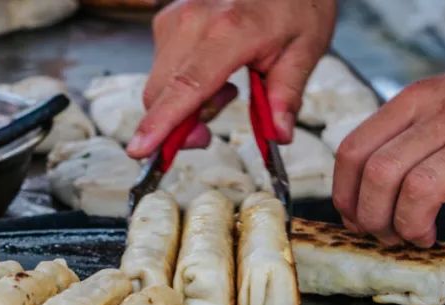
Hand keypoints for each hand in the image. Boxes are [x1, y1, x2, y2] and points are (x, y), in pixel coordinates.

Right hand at [127, 0, 336, 157]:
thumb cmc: (293, 3)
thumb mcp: (305, 48)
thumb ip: (287, 95)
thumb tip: (279, 134)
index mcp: (229, 31)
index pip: (186, 87)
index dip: (160, 123)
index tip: (140, 149)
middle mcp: (192, 22)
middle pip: (161, 95)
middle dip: (178, 127)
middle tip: (208, 135)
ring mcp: (175, 18)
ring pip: (159, 87)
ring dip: (183, 106)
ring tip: (226, 88)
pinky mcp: (167, 20)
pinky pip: (161, 71)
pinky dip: (181, 86)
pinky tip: (212, 73)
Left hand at [333, 14, 444, 246]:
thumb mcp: (443, 102)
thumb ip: (405, 137)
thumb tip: (364, 194)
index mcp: (417, 101)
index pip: (354, 151)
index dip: (347, 195)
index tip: (357, 218)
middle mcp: (444, 116)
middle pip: (380, 176)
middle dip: (375, 219)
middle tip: (390, 234)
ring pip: (419, 192)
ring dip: (413, 227)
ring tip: (426, 235)